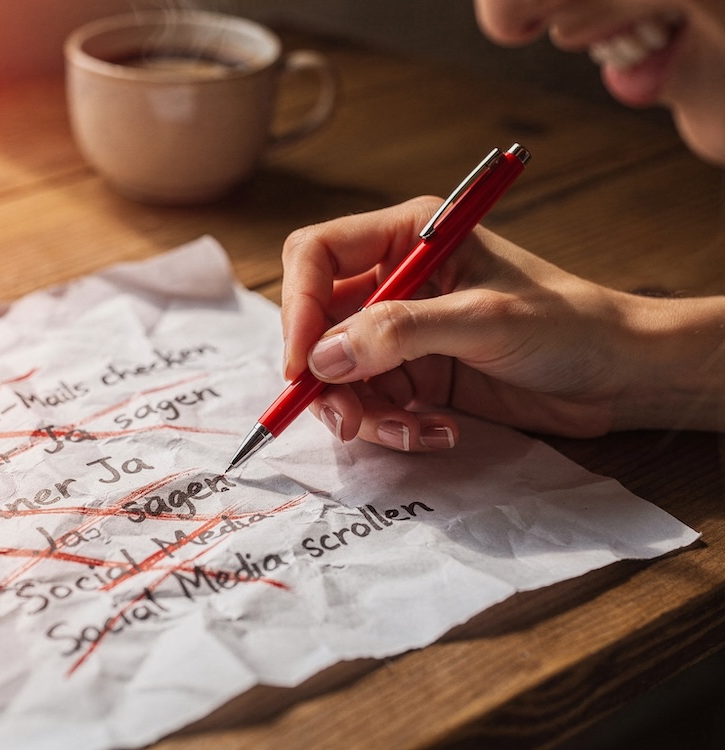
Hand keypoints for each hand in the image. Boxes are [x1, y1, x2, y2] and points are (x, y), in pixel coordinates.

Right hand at [280, 197, 723, 450]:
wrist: (619, 375)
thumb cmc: (567, 325)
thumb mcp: (483, 320)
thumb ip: (401, 333)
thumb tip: (323, 357)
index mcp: (407, 236)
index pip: (317, 255)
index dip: (299, 307)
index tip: (304, 365)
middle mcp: (395, 280)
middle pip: (319, 324)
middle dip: (327, 377)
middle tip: (347, 419)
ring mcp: (402, 331)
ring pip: (340, 373)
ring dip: (365, 412)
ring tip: (414, 431)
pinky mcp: (416, 374)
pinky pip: (374, 403)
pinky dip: (395, 426)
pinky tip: (437, 431)